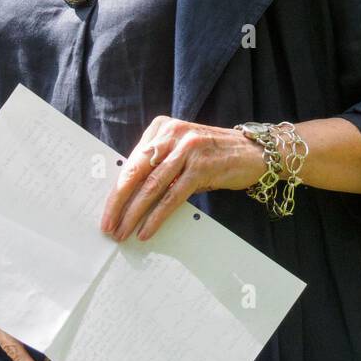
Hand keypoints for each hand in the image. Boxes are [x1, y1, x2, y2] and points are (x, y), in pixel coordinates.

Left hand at [100, 117, 269, 242]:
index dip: (116, 190)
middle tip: (107, 226)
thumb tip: (128, 195)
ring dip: (133, 214)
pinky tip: (146, 230)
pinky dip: (156, 217)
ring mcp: (188, 149)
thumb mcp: (182, 151)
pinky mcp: (202, 167)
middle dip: (118, 203)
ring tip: (122, 232)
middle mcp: (173, 134)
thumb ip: (158, 164)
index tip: (106, 212)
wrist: (253, 152)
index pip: (132, 162)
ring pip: (151, 186)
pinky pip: (172, 197)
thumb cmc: (214, 155)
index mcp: (162, 128)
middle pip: (136, 173)